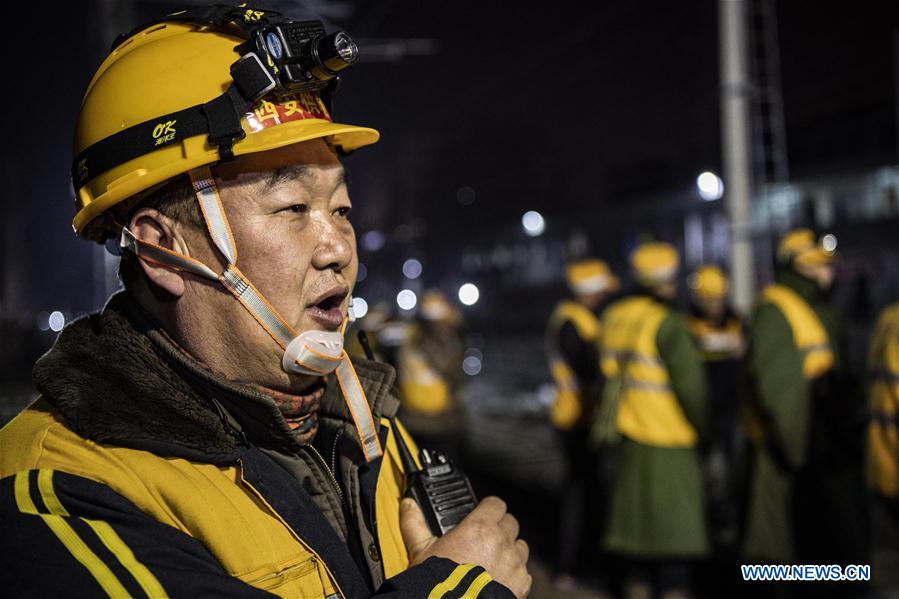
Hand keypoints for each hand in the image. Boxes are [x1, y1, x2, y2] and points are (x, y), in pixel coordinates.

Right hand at [400, 496, 530, 597]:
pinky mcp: (521, 584)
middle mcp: (501, 542)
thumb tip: (408, 506)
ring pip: (520, 547)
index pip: (496, 504)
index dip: (489, 508)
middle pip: (510, 523)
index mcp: (479, 528)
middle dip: (500, 529)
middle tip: (484, 540)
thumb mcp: (421, 551)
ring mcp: (514, 564)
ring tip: (491, 562)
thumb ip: (415, 524)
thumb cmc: (438, 584)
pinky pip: (524, 572)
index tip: (482, 514)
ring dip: (509, 550)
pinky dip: (514, 574)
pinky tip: (497, 580)